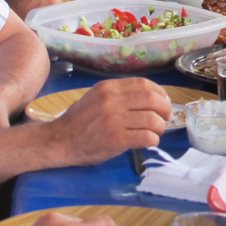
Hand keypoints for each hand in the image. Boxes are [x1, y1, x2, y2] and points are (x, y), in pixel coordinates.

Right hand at [46, 78, 170, 165]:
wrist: (59, 141)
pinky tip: (149, 141)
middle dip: (165, 109)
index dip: (160, 93)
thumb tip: (150, 98)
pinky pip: (146, 137)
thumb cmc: (79, 121)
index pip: (144, 84)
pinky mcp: (115, 139)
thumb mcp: (96, 98)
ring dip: (160, 127)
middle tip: (166, 118)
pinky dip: (153, 139)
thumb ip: (119, 95)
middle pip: (152, 100)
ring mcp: (113, 120)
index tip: (164, 102)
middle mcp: (111, 100)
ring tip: (156, 132)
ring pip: (152, 119)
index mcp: (108, 88)